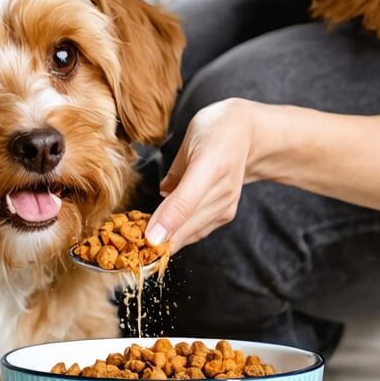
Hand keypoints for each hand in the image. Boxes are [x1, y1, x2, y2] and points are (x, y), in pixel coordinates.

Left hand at [146, 98, 259, 252]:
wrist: (247, 135)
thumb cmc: (212, 133)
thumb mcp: (188, 142)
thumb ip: (176, 171)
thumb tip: (162, 193)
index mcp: (210, 164)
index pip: (185, 200)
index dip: (166, 221)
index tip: (149, 239)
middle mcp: (222, 188)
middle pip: (187, 222)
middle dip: (159, 237)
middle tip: (132, 247)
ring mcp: (227, 204)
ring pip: (192, 232)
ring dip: (168, 241)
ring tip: (142, 246)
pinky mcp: (227, 214)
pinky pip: (198, 232)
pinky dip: (180, 236)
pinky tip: (164, 236)